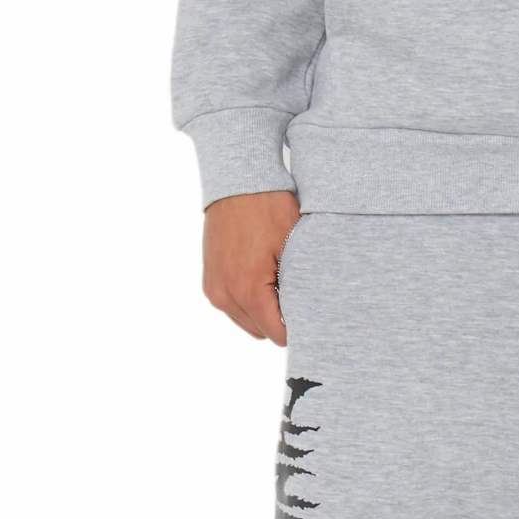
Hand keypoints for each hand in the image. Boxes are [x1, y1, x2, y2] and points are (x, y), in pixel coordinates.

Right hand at [203, 189, 299, 343]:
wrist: (238, 184)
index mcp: (248, 290)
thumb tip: (307, 313)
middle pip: (261, 331)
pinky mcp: (209, 281)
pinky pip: (231, 306)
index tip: (309, 312)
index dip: (296, 326)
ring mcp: (214, 289)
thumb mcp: (293, 248)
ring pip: (245, 321)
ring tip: (277, 283)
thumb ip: (298, 288)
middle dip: (278, 319)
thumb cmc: (269, 210)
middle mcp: (225, 295)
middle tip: (295, 293)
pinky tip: (261, 278)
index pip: (277, 334)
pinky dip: (246, 301)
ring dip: (261, 311)